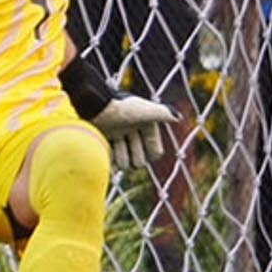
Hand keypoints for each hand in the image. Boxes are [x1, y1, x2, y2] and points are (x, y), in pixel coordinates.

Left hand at [59, 55, 177, 170]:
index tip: (140, 141)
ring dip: (120, 157)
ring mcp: (119, 138)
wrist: (93, 106)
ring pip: (125, 164)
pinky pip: (112, 164)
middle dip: (133, 154)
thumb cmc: (119, 107)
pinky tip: (106, 149)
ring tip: (113, 141)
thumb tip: (178, 118)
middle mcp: (134, 132)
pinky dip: (109, 162)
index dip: (150, 152)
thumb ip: (162, 113)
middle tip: (123, 139)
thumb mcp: (143, 111)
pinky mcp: (105, 141)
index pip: (155, 153)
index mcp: (146, 125)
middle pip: (140, 162)